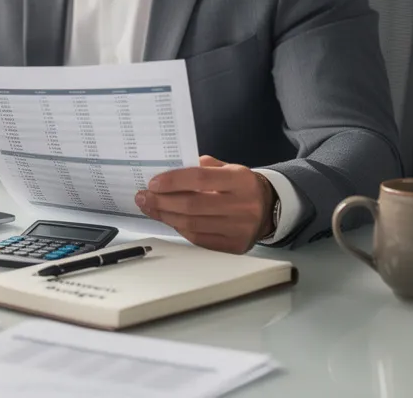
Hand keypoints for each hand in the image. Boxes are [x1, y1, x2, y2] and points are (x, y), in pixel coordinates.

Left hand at [135, 155, 276, 253]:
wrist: (269, 208)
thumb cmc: (240, 185)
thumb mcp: (227, 168)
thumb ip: (200, 167)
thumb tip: (166, 173)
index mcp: (240, 179)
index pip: (200, 178)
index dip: (173, 181)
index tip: (153, 183)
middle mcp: (243, 205)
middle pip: (192, 205)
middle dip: (162, 201)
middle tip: (143, 197)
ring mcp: (240, 228)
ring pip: (192, 224)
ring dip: (166, 216)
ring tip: (150, 208)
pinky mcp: (235, 245)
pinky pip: (199, 238)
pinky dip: (180, 229)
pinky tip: (169, 220)